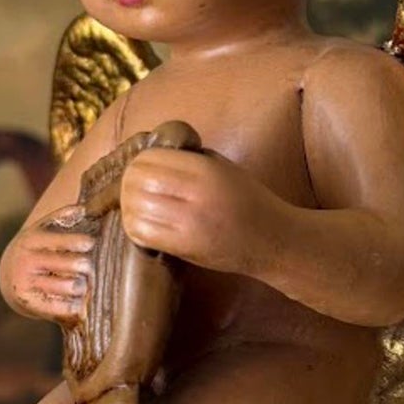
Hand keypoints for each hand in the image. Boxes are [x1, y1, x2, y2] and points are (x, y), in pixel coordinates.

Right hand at [0, 209, 91, 321]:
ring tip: (82, 285)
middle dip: (87, 267)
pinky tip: (79, 304)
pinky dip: (74, 307)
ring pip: (70, 285)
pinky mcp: (28, 303)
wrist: (10, 277)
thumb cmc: (36, 251)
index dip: (82, 242)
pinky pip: (61, 307)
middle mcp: (27, 260)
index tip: (89, 244)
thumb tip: (83, 208)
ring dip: (82, 287)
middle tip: (89, 268)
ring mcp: (27, 282)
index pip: (64, 240)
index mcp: (32, 240)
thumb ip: (61, 217)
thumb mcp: (43, 230)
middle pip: (73, 264)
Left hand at [119, 148, 275, 273]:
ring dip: (129, 205)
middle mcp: (196, 196)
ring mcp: (189, 225)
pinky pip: (141, 234)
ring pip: (134, 209)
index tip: (144, 166)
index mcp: (205, 171)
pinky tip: (144, 223)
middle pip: (136, 182)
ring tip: (138, 205)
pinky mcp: (185, 248)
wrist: (274, 240)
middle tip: (135, 186)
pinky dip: (135, 226)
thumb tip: (149, 154)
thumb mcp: (223, 167)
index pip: (150, 159)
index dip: (140, 161)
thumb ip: (189, 158)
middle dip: (129, 182)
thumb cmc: (249, 200)